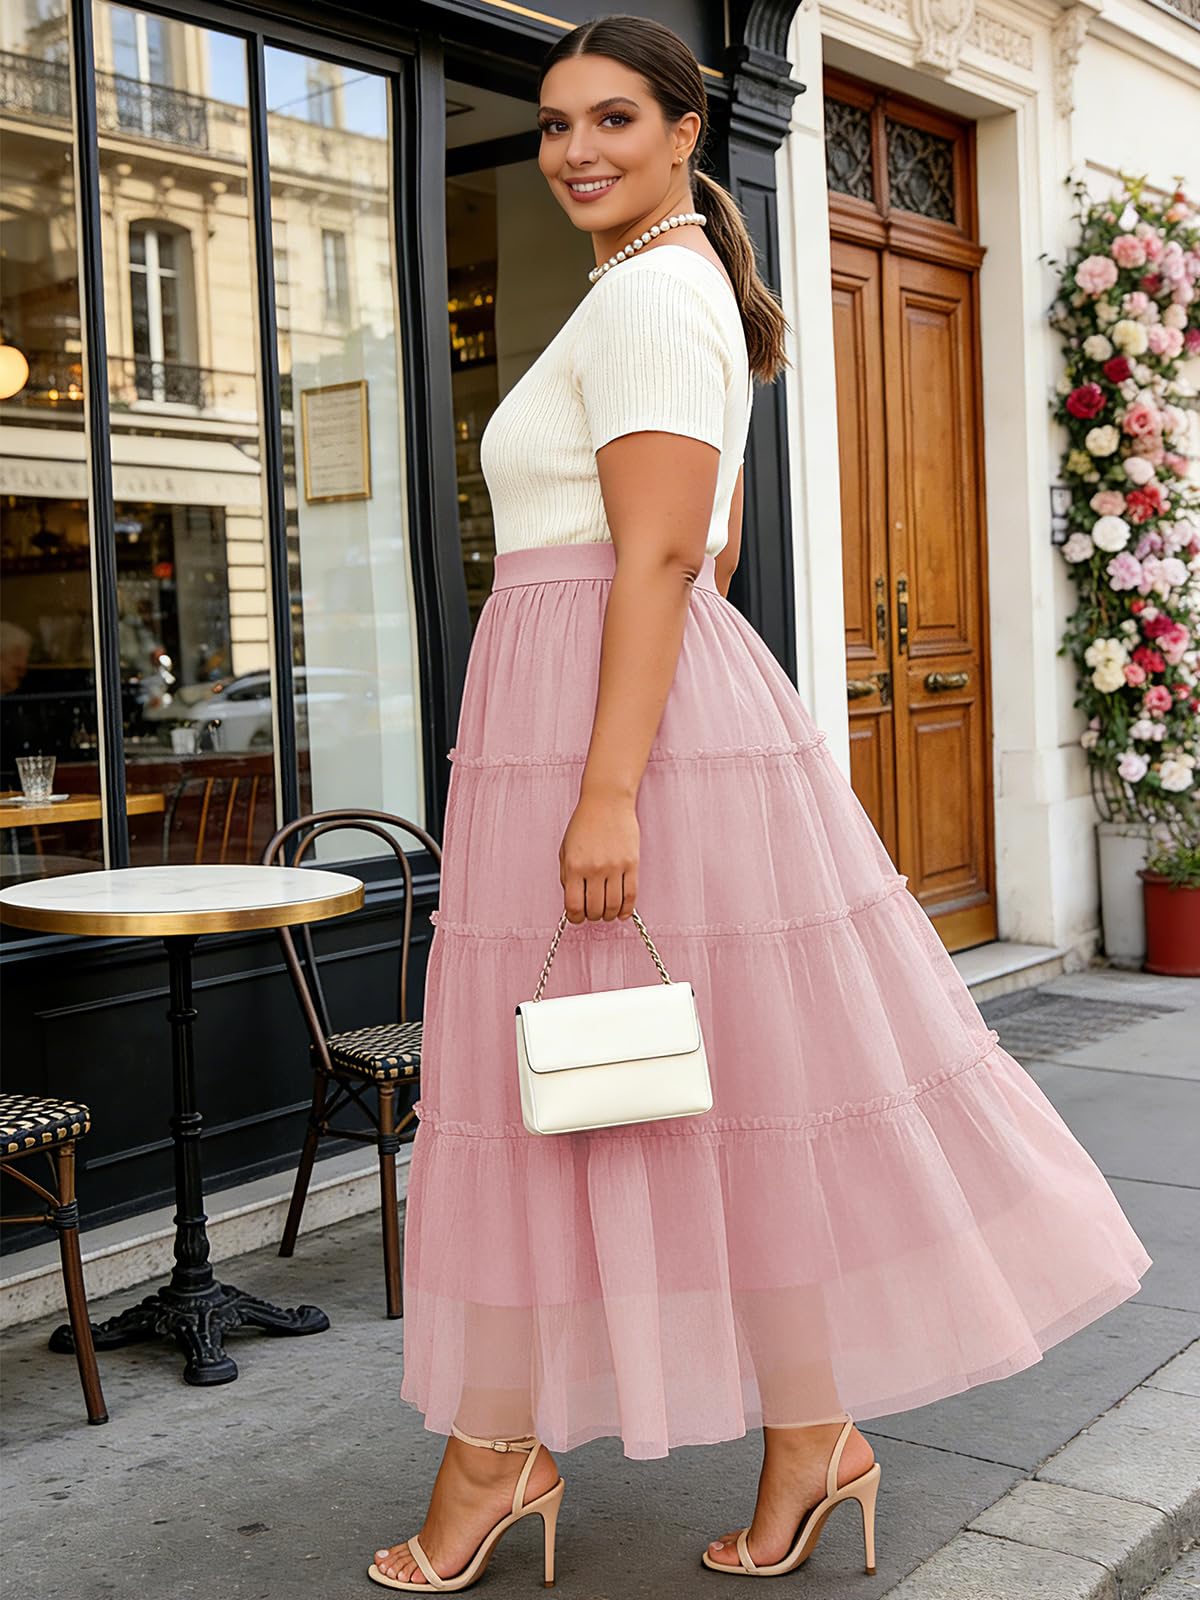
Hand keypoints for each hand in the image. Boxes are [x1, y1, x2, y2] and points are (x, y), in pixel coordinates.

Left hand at [559, 789, 638, 922]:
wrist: (607, 801)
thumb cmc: (584, 824)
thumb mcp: (566, 850)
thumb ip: (567, 877)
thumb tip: (573, 903)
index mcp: (574, 866)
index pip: (574, 906)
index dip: (575, 918)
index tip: (577, 917)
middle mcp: (594, 869)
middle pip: (594, 909)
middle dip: (592, 917)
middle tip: (593, 914)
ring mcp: (614, 867)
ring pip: (614, 906)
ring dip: (609, 915)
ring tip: (607, 912)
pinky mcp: (632, 864)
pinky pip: (631, 895)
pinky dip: (626, 909)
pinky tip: (622, 912)